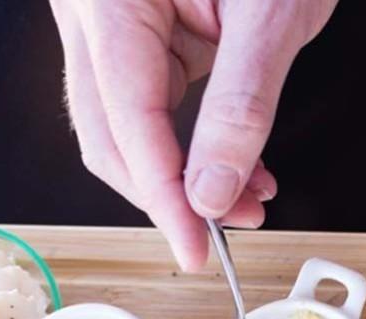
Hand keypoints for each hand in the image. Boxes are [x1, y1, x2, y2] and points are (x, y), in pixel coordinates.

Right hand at [51, 0, 336, 269]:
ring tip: (247, 195)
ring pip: (128, 124)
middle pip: (110, 132)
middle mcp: (93, 9)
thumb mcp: (272, 13)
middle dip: (171, 192)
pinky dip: (192, 140)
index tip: (195, 248)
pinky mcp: (138, 28)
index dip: (162, 196)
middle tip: (228, 228)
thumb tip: (210, 190)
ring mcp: (109, 19)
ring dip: (184, 173)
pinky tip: (236, 163)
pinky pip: (153, 100)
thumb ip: (242, 104)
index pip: (126, 121)